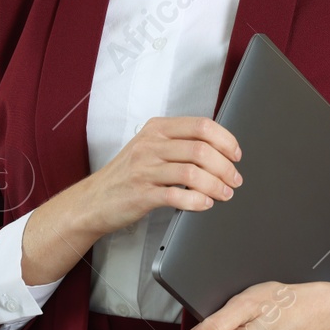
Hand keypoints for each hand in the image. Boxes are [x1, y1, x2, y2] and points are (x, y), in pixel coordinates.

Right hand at [77, 115, 243, 236]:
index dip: (226, 140)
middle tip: (234, 179)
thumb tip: (219, 149)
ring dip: (216, 185)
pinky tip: (205, 204)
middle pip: (201, 149)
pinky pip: (176, 196)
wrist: (93, 200)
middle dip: (225, 166)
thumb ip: (179, 143)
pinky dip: (196, 201)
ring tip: (225, 194)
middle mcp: (150, 144)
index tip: (236, 154)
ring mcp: (144, 168)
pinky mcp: (140, 193)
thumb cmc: (127, 174)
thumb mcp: (149, 147)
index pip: (201, 126)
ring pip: (192, 172)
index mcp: (157, 128)